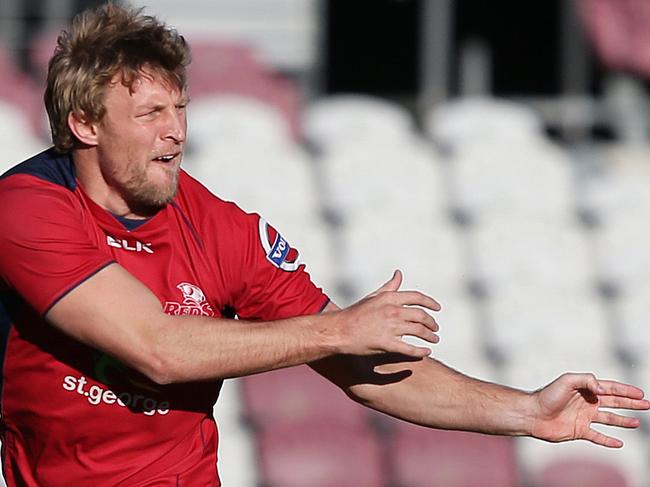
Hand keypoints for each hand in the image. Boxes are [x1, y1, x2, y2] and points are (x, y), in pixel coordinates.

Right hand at [329, 270, 440, 357]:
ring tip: (434, 339)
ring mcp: (390, 327)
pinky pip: (409, 349)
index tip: (437, 308)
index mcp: (390, 298)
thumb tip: (399, 274)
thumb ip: (389, 286)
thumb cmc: (355, 313)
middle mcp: (392, 311)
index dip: (430, 302)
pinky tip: (426, 352)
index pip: (417, 297)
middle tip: (435, 328)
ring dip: (430, 336)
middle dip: (431, 323)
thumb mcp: (373, 296)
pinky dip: (420, 351)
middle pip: (421, 316)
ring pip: (418, 331)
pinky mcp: (387, 343)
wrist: (339, 330)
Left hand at [530, 373, 649, 446]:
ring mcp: (583, 417)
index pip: (610, 388)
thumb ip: (587, 380)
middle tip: (647, 404)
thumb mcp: (567, 381)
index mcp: (585, 389)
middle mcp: (586, 403)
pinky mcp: (578, 431)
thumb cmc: (547, 396)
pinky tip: (619, 443)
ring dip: (623, 420)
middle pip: (614, 403)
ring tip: (637, 422)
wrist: (533, 414)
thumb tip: (604, 390)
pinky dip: (608, 441)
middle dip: (630, 403)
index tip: (640, 393)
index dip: (626, 390)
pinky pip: (597, 437)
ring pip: (609, 419)